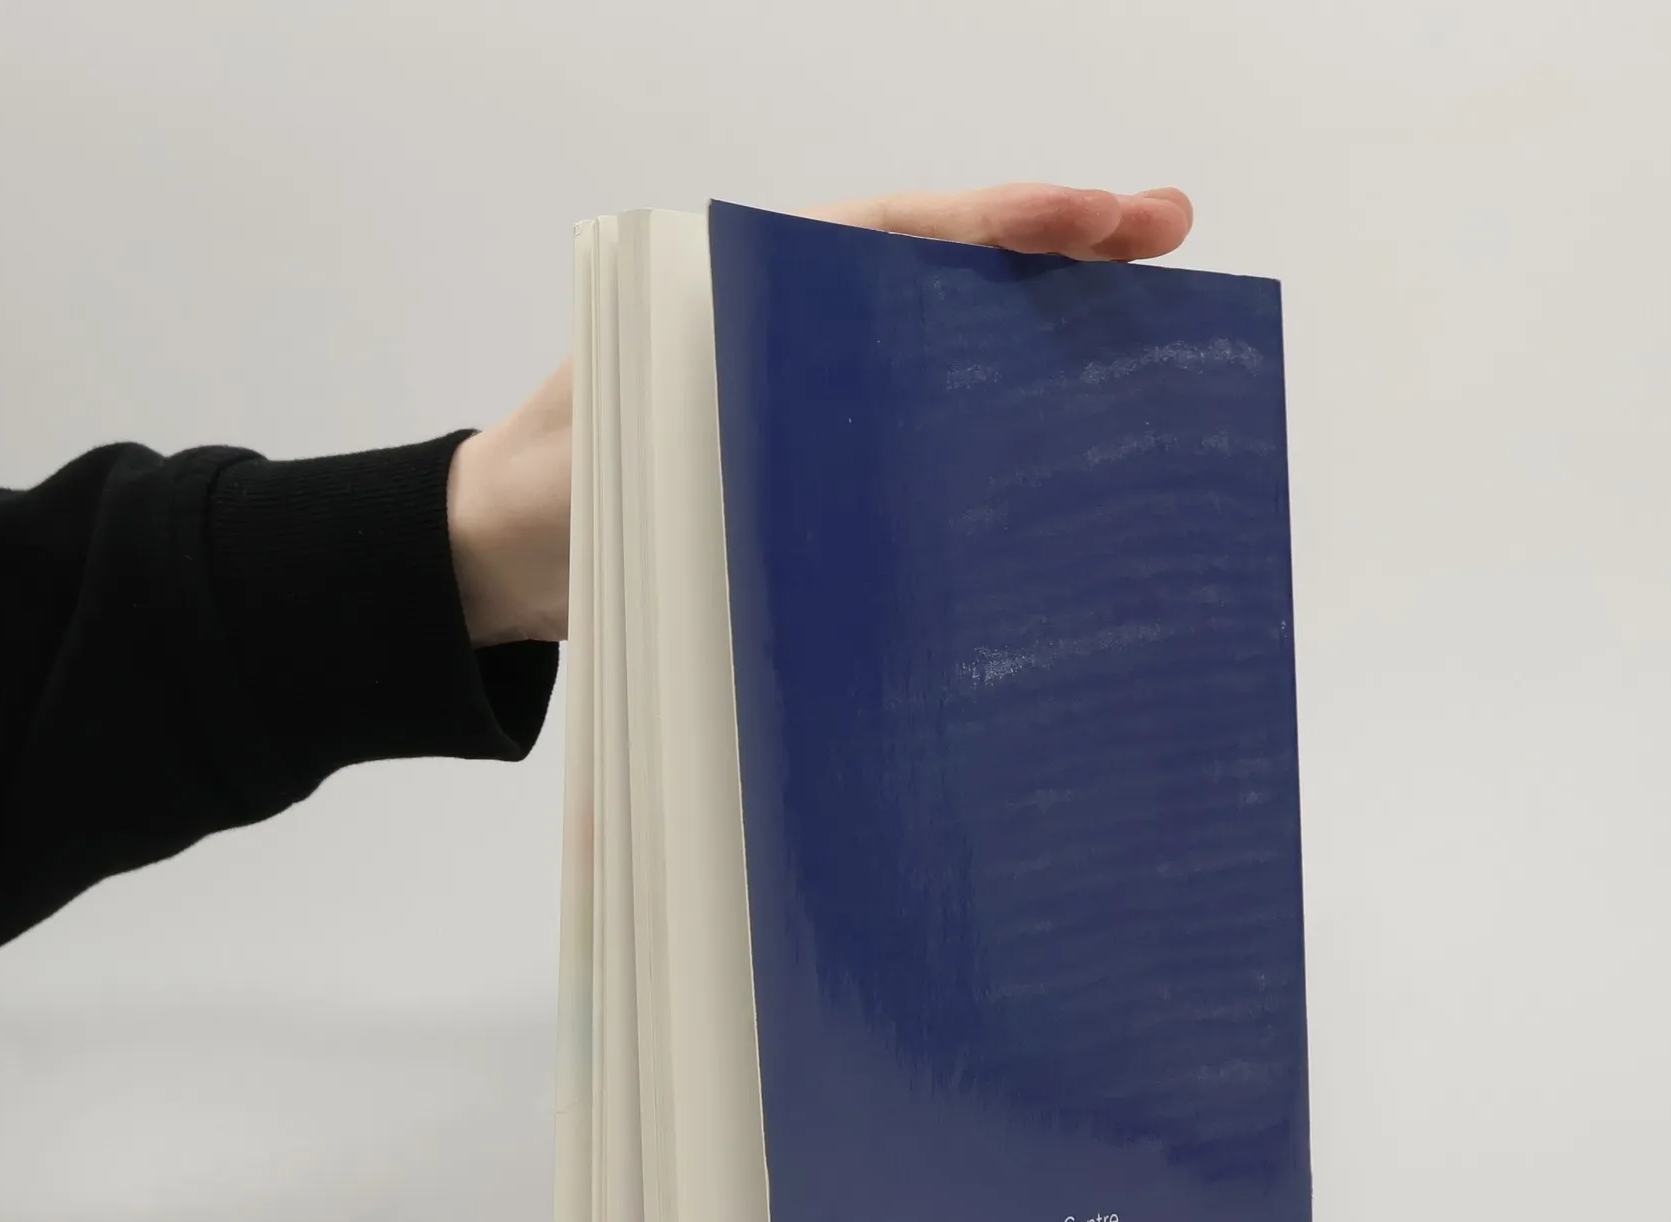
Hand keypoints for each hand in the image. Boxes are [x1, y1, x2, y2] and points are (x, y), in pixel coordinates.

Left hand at [447, 185, 1194, 645]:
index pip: (888, 234)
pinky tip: (1066, 441)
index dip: (994, 223)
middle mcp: (794, 326)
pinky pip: (920, 428)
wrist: (500, 556)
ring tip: (1156, 327)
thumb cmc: (549, 495)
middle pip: (942, 273)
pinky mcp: (820, 464)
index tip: (1092, 217)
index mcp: (746, 288)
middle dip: (1055, 250)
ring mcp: (814, 396)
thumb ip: (709, 431)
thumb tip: (825, 464)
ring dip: (1042, 334)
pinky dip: (992, 422)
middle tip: (1170, 235)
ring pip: (945, 344)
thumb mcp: (620, 453)